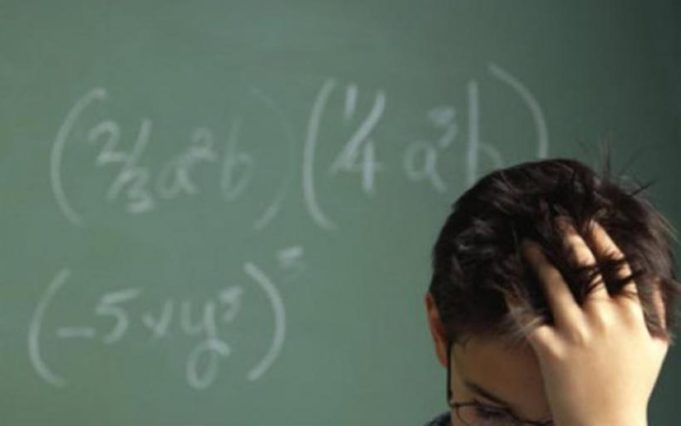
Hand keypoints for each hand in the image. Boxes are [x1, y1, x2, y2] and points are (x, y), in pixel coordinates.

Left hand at [509, 217, 668, 425]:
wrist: (607, 425)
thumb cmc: (631, 387)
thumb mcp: (654, 348)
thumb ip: (656, 312)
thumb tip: (659, 281)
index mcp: (632, 316)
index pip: (619, 267)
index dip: (603, 240)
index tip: (590, 223)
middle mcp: (605, 319)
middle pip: (585, 266)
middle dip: (570, 238)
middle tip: (556, 220)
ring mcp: (577, 332)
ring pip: (553, 283)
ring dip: (538, 259)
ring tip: (526, 243)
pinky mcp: (550, 348)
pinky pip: (528, 314)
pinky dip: (514, 295)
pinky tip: (503, 279)